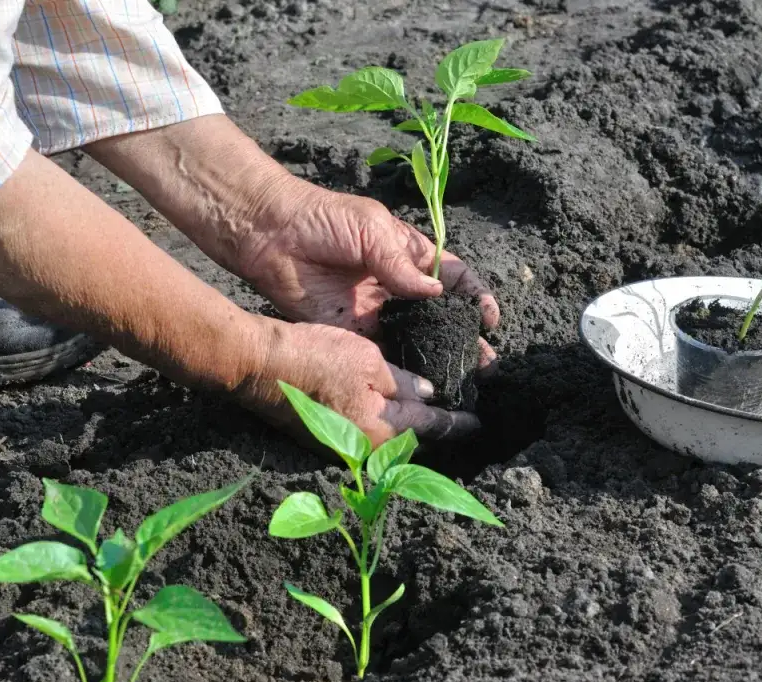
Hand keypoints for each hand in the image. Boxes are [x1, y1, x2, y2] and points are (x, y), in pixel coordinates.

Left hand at [219, 176, 499, 364]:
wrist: (271, 234)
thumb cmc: (324, 219)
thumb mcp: (373, 230)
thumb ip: (403, 265)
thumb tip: (436, 294)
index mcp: (408, 253)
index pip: (453, 277)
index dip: (475, 296)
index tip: (490, 318)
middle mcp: (397, 285)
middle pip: (440, 314)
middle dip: (464, 335)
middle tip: (486, 362)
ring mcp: (376, 310)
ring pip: (416, 337)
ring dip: (439, 355)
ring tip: (465, 377)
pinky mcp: (352, 330)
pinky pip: (382, 351)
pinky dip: (403, 366)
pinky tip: (423, 381)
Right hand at [241, 320, 479, 445]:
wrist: (257, 366)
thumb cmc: (313, 358)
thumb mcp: (368, 360)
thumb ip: (402, 380)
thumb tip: (428, 394)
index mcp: (381, 429)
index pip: (432, 427)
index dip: (457, 423)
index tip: (479, 422)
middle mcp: (364, 447)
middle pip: (412, 441)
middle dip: (437, 430)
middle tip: (459, 417)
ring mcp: (341, 445)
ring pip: (389, 438)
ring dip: (412, 428)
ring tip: (432, 413)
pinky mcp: (325, 436)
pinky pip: (368, 433)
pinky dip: (386, 423)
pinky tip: (392, 409)